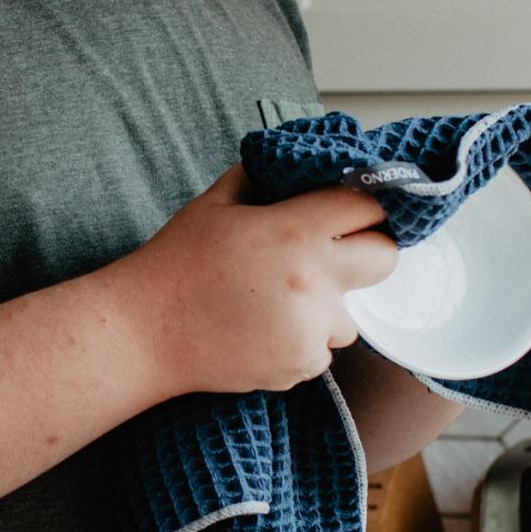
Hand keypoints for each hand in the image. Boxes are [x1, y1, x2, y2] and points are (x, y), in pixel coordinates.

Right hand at [118, 163, 398, 396]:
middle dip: (369, 251)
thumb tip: (291, 165)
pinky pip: (322, 348)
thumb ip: (261, 178)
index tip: (354, 207)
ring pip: (351, 314)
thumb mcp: (215, 203)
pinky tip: (262, 328)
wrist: (146, 333)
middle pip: (384, 260)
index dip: (365, 203)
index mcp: (294, 232)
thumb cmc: (176, 263)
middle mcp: (313, 282)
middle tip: (337, 252)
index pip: (367, 206)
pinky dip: (302, 339)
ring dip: (328, 306)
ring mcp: (310, 329)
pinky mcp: (301, 365)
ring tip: (277, 300)